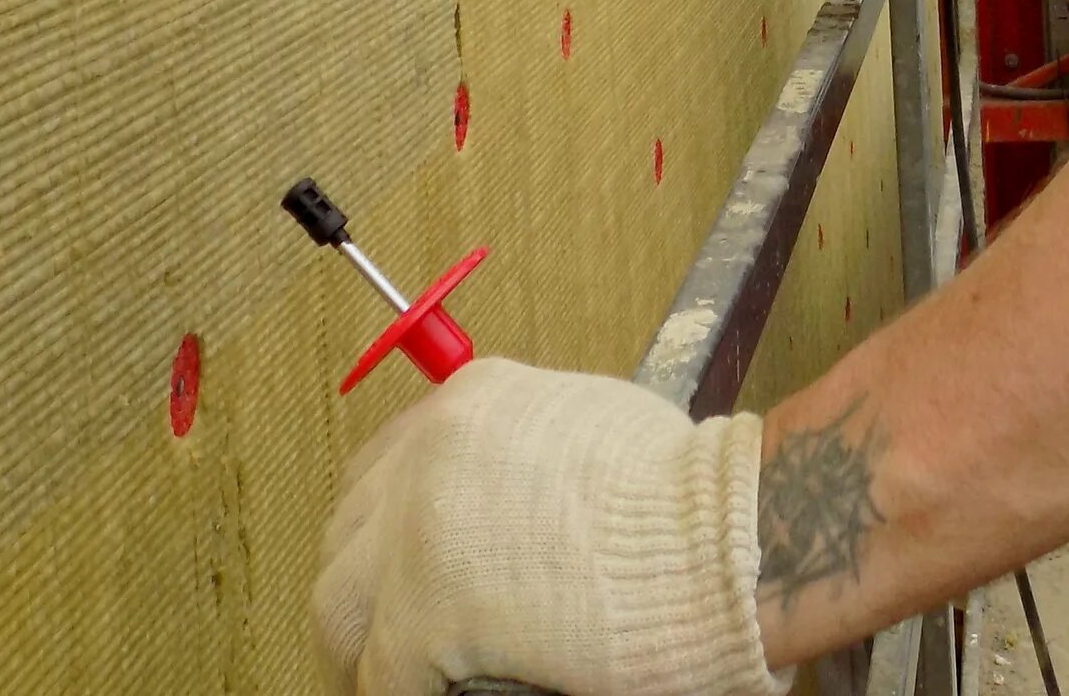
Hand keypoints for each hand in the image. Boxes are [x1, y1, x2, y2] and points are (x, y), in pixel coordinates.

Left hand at [313, 360, 784, 695]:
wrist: (729, 537)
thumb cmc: (688, 497)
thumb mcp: (595, 432)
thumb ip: (531, 457)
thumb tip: (508, 519)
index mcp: (474, 402)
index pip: (388, 470)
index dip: (393, 534)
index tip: (407, 574)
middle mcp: (430, 450)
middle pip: (350, 532)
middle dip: (367, 587)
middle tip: (394, 636)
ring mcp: (417, 529)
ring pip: (340, 601)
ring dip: (367, 643)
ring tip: (404, 677)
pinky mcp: (424, 611)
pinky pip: (381, 672)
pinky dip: (399, 691)